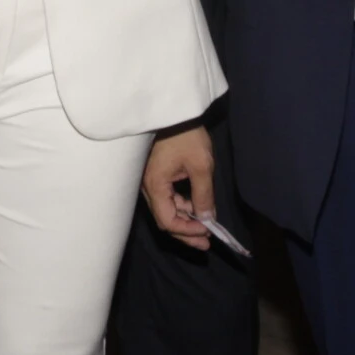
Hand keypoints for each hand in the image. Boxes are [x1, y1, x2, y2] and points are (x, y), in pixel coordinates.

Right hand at [142, 125, 216, 249]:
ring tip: (206, 228)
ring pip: (165, 210)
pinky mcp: (155, 176)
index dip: (187, 230)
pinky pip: (166, 198)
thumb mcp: (201, 165)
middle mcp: (147, 186)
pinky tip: (195, 209)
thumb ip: (204, 195)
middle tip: (206, 243)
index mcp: (155, 185)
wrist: (174, 110)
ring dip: (184, 220)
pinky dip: (181, 207)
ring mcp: (149, 181)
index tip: (208, 231)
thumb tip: (207, 219)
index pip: (167, 221)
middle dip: (186, 232)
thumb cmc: (186, 134)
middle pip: (164, 219)